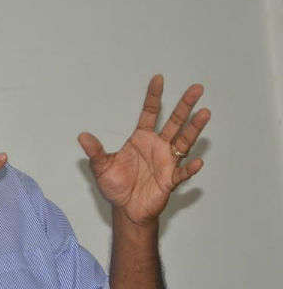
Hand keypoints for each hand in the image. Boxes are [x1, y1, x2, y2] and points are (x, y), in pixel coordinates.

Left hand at [78, 75, 209, 225]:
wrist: (126, 210)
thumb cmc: (116, 186)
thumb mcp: (101, 167)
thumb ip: (95, 151)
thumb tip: (82, 136)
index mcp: (141, 139)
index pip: (150, 113)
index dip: (153, 96)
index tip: (158, 78)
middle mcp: (157, 147)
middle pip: (174, 122)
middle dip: (185, 106)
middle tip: (197, 88)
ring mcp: (166, 162)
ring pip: (184, 142)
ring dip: (194, 129)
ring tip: (205, 113)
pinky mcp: (170, 180)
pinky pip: (182, 173)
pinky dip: (189, 168)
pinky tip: (197, 162)